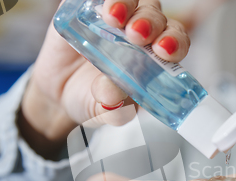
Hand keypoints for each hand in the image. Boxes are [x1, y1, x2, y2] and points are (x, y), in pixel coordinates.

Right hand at [20, 0, 189, 156]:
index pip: (175, 42)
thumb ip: (113, 111)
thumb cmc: (95, 100)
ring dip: (126, 3)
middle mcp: (140, 32)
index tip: (164, 50)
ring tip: (114, 18)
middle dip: (151, 22)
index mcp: (154, 57)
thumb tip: (111, 95)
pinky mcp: (88, 8)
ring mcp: (115, 18)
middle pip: (155, 16)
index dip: (175, 42)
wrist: (60, 94)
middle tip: (137, 35)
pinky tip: (99, 5)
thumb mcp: (106, 113)